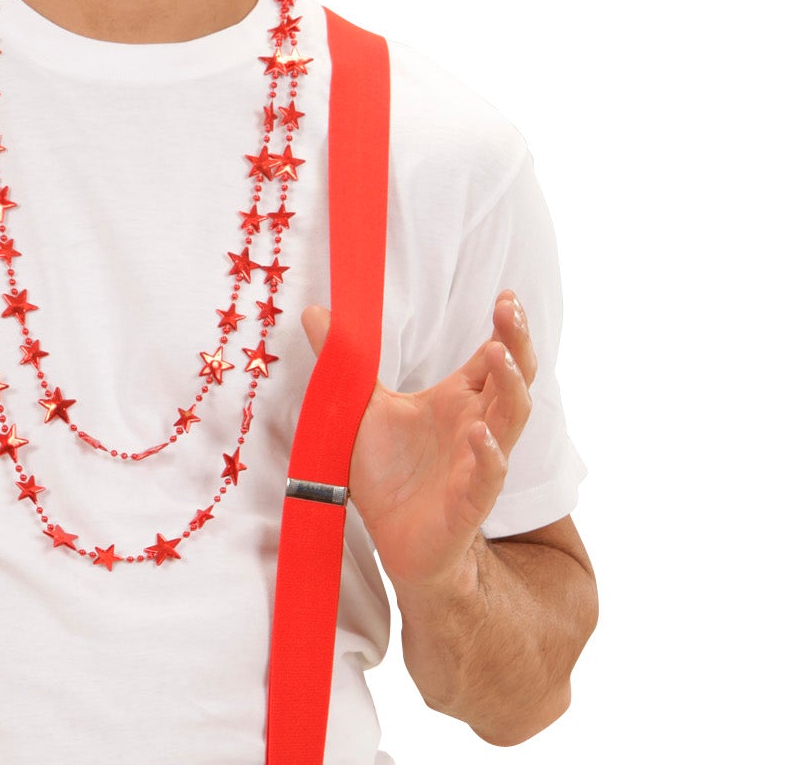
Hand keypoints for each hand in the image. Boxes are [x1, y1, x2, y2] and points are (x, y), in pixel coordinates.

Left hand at [301, 291, 536, 595]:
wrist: (391, 537)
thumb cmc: (388, 470)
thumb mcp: (360, 406)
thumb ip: (344, 359)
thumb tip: (314, 310)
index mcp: (459, 399)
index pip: (494, 356)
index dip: (505, 328)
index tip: (505, 295)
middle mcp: (477, 424)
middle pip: (513, 379)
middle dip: (516, 343)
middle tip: (508, 309)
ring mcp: (478, 463)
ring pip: (511, 420)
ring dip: (511, 386)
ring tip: (498, 354)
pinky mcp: (469, 502)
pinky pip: (489, 476)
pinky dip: (489, 454)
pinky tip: (480, 432)